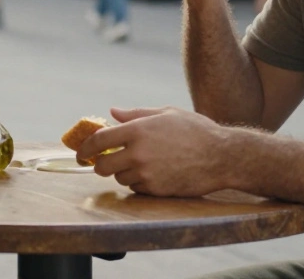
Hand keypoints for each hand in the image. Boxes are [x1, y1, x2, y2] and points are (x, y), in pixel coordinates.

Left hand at [79, 107, 232, 196]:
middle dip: (100, 165)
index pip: (98, 141)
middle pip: (102, 166)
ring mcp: (147, 174)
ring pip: (120, 178)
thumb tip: (112, 113)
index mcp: (138, 130)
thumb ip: (135, 114)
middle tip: (106, 161)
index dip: (85, 148)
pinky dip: (139, 182)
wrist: (221, 156)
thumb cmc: (196, 129)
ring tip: (141, 162)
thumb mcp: (166, 113)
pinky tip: (155, 172)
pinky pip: (136, 188)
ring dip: (123, 172)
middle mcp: (138, 153)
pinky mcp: (156, 190)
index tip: (81, 153)